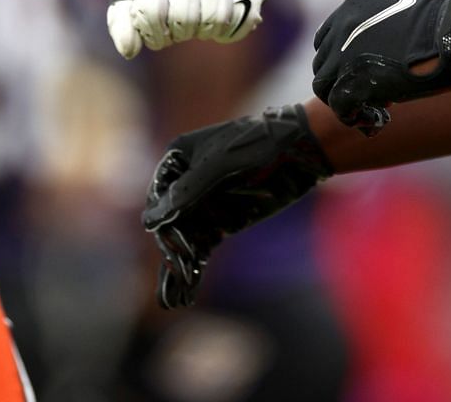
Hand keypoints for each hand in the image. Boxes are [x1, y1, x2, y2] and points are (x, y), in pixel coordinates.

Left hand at [106, 0, 267, 58]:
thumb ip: (123, 21)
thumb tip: (130, 50)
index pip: (151, 9)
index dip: (153, 34)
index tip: (157, 35)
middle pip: (185, 16)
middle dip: (181, 32)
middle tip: (181, 30)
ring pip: (216, 17)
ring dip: (206, 32)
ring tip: (201, 25)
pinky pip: (243, 19)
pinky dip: (230, 32)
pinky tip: (221, 23)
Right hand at [141, 104, 332, 307]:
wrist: (301, 151)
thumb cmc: (258, 148)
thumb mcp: (218, 168)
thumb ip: (185, 195)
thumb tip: (149, 223)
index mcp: (179, 160)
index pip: (159, 199)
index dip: (164, 226)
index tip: (177, 251)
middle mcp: (186, 183)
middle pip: (170, 224)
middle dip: (173, 254)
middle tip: (180, 279)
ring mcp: (205, 204)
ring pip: (184, 241)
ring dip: (178, 270)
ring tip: (173, 303)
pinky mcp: (223, 222)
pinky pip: (202, 248)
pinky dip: (195, 270)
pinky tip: (186, 295)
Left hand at [311, 0, 450, 132]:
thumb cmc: (445, 21)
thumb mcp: (403, 7)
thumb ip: (382, 22)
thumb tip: (385, 40)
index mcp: (352, 8)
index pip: (326, 40)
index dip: (341, 61)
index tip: (364, 71)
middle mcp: (341, 29)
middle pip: (323, 65)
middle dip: (343, 83)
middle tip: (373, 93)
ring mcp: (344, 55)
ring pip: (324, 87)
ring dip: (347, 102)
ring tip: (375, 110)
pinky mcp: (355, 82)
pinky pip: (340, 108)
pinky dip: (355, 118)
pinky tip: (377, 122)